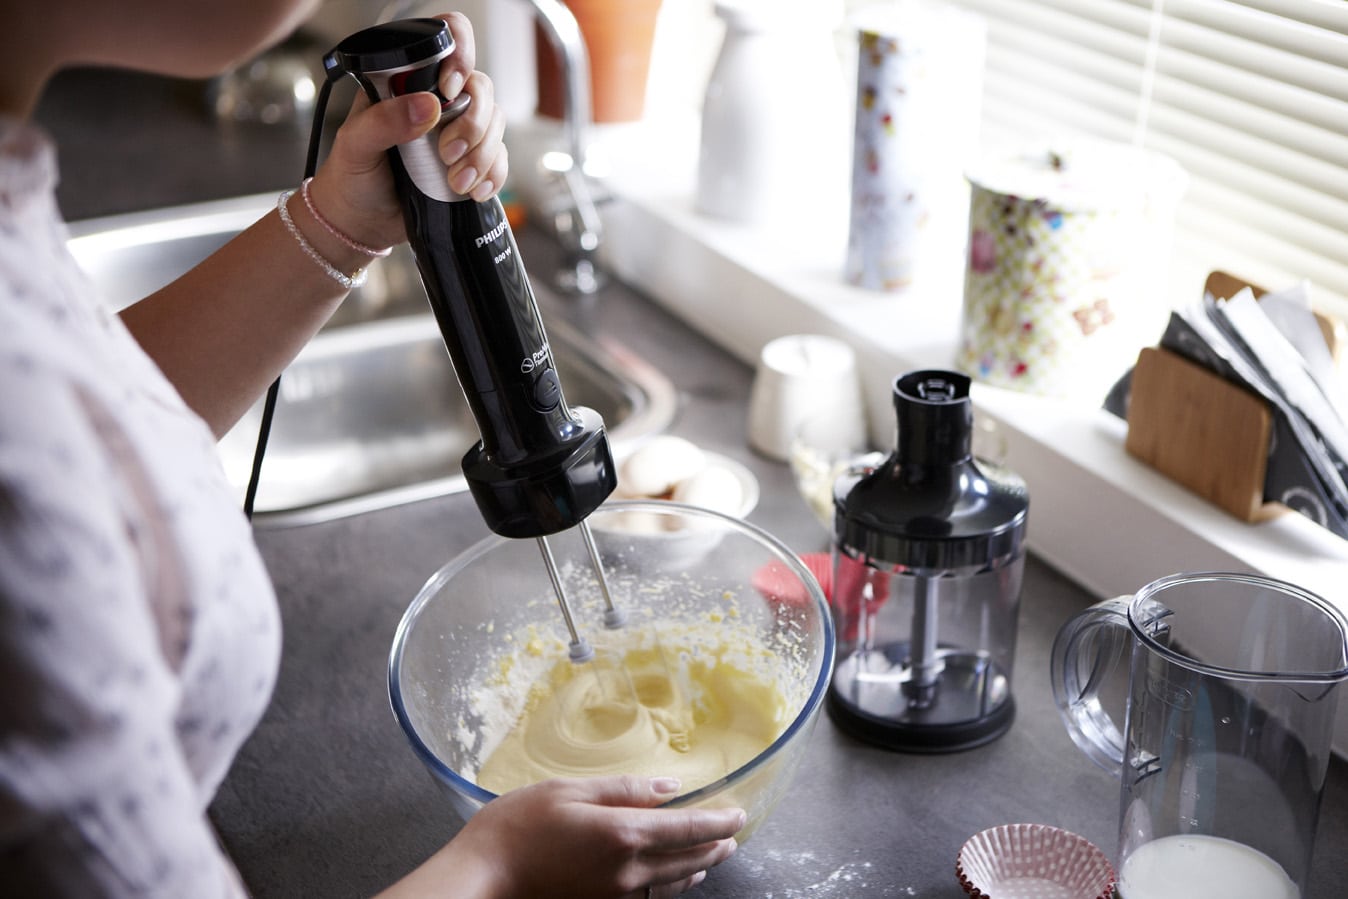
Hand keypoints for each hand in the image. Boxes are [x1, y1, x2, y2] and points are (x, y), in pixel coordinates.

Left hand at [304, 12, 507, 252]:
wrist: (361, 221)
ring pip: (495, 125)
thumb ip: (384, 122)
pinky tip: (473, 191)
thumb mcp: (355, 144)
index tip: (449, 89)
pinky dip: (493, 175)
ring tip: (455, 183)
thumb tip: (427, 106)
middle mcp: (438, 102)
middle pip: (480, 90)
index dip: (460, 54)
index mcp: (408, 83)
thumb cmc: (351, 176)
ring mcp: (458, 132)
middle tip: (447, 154)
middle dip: (473, 125)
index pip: (446, 43)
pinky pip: (500, 159)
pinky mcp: (472, 162)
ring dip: (483, 155)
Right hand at [441, 776, 744, 898]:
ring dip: (698, 867)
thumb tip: (669, 788)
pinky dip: (672, 885)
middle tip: (734, 834)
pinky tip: (674, 878)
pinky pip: (651, 897)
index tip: (739, 813)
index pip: (688, 829)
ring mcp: (616, 895)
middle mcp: (627, 871)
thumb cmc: (520, 826)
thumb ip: (623, 789)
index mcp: (623, 834)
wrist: (485, 876)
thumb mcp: (570, 791)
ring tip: (713, 855)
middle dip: (716, 846)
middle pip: (688, 860)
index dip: (719, 821)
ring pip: (673, 884)